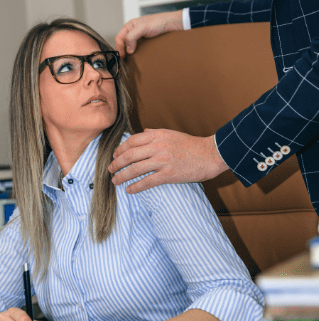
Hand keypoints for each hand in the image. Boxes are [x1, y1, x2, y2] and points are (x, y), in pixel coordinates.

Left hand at [108, 129, 228, 192]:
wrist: (211, 154)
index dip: (120, 149)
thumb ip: (155, 133)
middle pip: (129, 155)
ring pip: (135, 169)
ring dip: (122, 176)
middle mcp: (158, 146)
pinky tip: (129, 190)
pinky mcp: (168, 174)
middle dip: (116, 163)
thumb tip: (143, 131)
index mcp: (158, 135)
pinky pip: (146, 181)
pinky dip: (135, 187)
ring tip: (115, 181)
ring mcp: (163, 160)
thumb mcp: (172, 133)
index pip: (132, 141)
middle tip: (110, 170)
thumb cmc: (192, 145)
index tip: (115, 156)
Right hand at [115, 11, 182, 57]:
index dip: (119, 47)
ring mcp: (139, 38)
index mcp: (130, 26)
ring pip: (129, 47)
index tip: (122, 55)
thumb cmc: (158, 21)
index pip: (119, 38)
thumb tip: (127, 49)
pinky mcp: (145, 43)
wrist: (172, 25)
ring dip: (129, 53)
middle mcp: (133, 32)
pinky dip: (136, 54)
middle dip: (122, 51)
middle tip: (124, 59)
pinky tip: (137, 57)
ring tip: (129, 60)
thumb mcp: (142, 27)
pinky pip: (137, 49)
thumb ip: (132, 36)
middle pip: (123, 43)